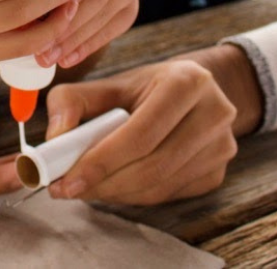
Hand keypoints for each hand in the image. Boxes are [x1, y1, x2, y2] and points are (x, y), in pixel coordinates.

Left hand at [34, 0, 137, 69]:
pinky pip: (111, 31)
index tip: (34, 21)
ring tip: (48, 58)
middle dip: (65, 27)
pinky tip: (66, 59)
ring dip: (73, 41)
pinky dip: (87, 47)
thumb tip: (16, 1)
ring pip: (101, 17)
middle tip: (40, 49)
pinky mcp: (131, 6)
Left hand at [44, 59, 237, 203]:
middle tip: (68, 188)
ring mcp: (221, 146)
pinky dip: (134, 195)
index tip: (66, 179)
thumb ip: (73, 101)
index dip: (100, 161)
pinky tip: (112, 185)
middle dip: (103, 182)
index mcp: (186, 81)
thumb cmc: (145, 87)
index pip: (140, 134)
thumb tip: (54, 138)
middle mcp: (213, 112)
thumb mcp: (110, 83)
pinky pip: (169, 194)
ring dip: (116, 192)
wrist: (193, 91)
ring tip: (84, 186)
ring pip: (159, 185)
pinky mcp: (218, 171)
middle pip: (151, 165)